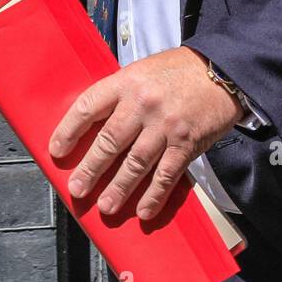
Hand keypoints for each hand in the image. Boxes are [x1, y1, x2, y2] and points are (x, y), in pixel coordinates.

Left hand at [48, 46, 243, 220]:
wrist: (223, 70)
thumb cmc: (180, 71)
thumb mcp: (143, 71)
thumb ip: (121, 95)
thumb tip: (94, 126)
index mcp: (127, 82)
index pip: (88, 107)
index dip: (68, 131)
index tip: (57, 151)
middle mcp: (143, 104)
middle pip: (109, 141)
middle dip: (90, 169)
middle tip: (77, 189)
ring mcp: (166, 125)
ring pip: (135, 164)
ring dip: (118, 189)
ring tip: (105, 206)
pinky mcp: (187, 143)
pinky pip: (166, 175)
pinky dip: (154, 196)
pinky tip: (143, 211)